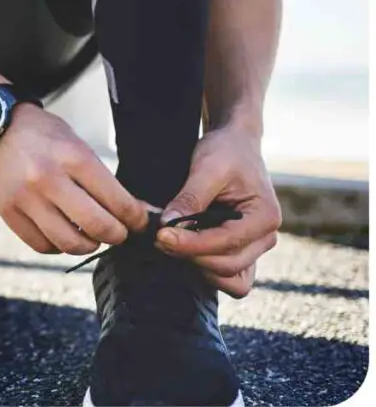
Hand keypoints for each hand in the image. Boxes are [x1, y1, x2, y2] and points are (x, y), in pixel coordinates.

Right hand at [0, 104, 147, 254]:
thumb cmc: (45, 137)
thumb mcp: (78, 146)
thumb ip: (102, 181)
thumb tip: (135, 213)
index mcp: (73, 157)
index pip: (118, 201)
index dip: (136, 219)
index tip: (138, 222)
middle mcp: (48, 179)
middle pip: (96, 226)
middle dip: (117, 235)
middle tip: (118, 233)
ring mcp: (25, 198)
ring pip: (68, 243)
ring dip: (88, 245)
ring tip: (90, 236)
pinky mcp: (8, 212)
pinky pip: (41, 245)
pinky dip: (58, 246)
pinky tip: (63, 234)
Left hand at [155, 126, 281, 297]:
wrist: (234, 145)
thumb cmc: (225, 152)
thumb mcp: (207, 167)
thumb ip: (190, 198)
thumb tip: (167, 225)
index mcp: (265, 217)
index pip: (226, 243)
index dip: (191, 244)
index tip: (161, 235)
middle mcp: (265, 238)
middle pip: (226, 266)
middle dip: (190, 256)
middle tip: (158, 238)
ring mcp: (254, 248)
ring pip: (227, 278)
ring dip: (196, 266)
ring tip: (170, 243)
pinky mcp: (240, 251)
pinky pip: (227, 277)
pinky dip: (204, 270)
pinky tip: (182, 250)